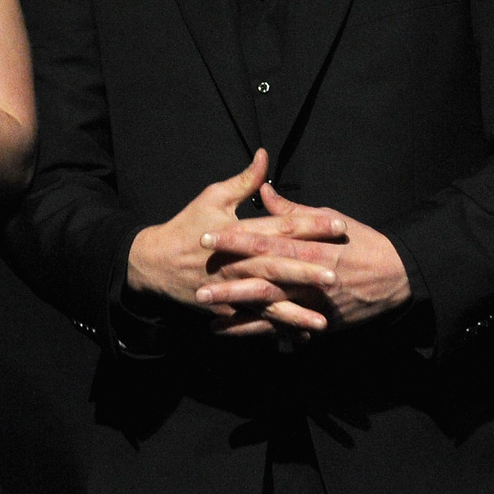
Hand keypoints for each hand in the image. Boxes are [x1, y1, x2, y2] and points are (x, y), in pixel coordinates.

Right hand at [127, 151, 343, 336]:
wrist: (154, 263)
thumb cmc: (186, 227)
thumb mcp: (213, 197)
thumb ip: (244, 181)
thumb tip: (265, 157)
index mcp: (238, 231)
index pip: (280, 227)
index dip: (310, 225)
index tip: (339, 225)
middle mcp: (237, 261)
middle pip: (277, 265)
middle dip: (307, 270)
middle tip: (337, 274)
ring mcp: (231, 288)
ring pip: (268, 300)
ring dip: (296, 311)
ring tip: (324, 320)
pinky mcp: (226, 309)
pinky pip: (256, 322)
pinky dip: (278, 330)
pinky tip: (302, 336)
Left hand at [202, 183, 410, 333]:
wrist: (399, 277)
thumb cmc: (363, 242)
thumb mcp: (330, 218)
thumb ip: (293, 210)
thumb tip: (263, 191)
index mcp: (312, 246)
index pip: (267, 241)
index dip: (236, 240)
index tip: (207, 238)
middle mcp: (311, 276)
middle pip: (264, 279)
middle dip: (230, 282)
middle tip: (198, 285)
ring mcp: (315, 302)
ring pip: (271, 307)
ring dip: (237, 310)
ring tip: (206, 311)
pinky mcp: (320, 321)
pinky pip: (283, 327)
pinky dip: (256, 331)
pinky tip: (227, 331)